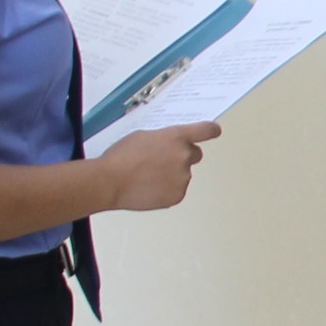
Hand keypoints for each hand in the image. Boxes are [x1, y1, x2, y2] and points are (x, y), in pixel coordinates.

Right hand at [101, 122, 218, 211]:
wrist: (110, 182)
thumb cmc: (121, 157)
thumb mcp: (142, 136)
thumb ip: (163, 138)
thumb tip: (169, 144)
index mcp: (176, 137)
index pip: (206, 130)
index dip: (211, 130)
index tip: (214, 131)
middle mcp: (184, 157)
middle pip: (195, 154)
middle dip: (183, 156)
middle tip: (163, 160)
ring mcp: (183, 178)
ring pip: (183, 174)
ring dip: (172, 174)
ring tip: (147, 176)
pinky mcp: (177, 195)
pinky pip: (176, 190)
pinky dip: (166, 189)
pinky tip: (149, 187)